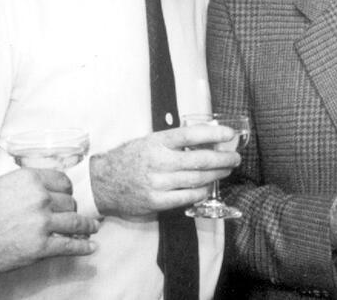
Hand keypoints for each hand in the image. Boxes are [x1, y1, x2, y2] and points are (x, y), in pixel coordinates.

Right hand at [0, 169, 99, 272]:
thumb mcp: (4, 186)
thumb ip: (28, 185)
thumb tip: (47, 188)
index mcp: (31, 180)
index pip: (63, 182)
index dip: (67, 191)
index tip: (69, 197)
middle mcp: (40, 198)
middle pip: (69, 202)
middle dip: (70, 210)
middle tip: (72, 216)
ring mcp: (42, 223)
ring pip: (75, 222)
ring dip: (87, 226)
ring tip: (93, 228)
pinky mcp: (41, 246)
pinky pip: (70, 246)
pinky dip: (83, 247)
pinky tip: (91, 247)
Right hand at [90, 125, 240, 216]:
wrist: (101, 183)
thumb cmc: (129, 158)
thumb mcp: (149, 141)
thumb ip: (174, 141)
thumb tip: (206, 137)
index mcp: (157, 142)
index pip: (192, 134)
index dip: (214, 134)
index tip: (230, 134)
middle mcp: (159, 161)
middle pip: (201, 159)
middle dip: (223, 158)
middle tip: (235, 157)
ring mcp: (158, 183)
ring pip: (198, 179)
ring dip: (217, 174)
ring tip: (227, 170)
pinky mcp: (156, 201)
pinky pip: (187, 197)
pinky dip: (202, 191)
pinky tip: (208, 186)